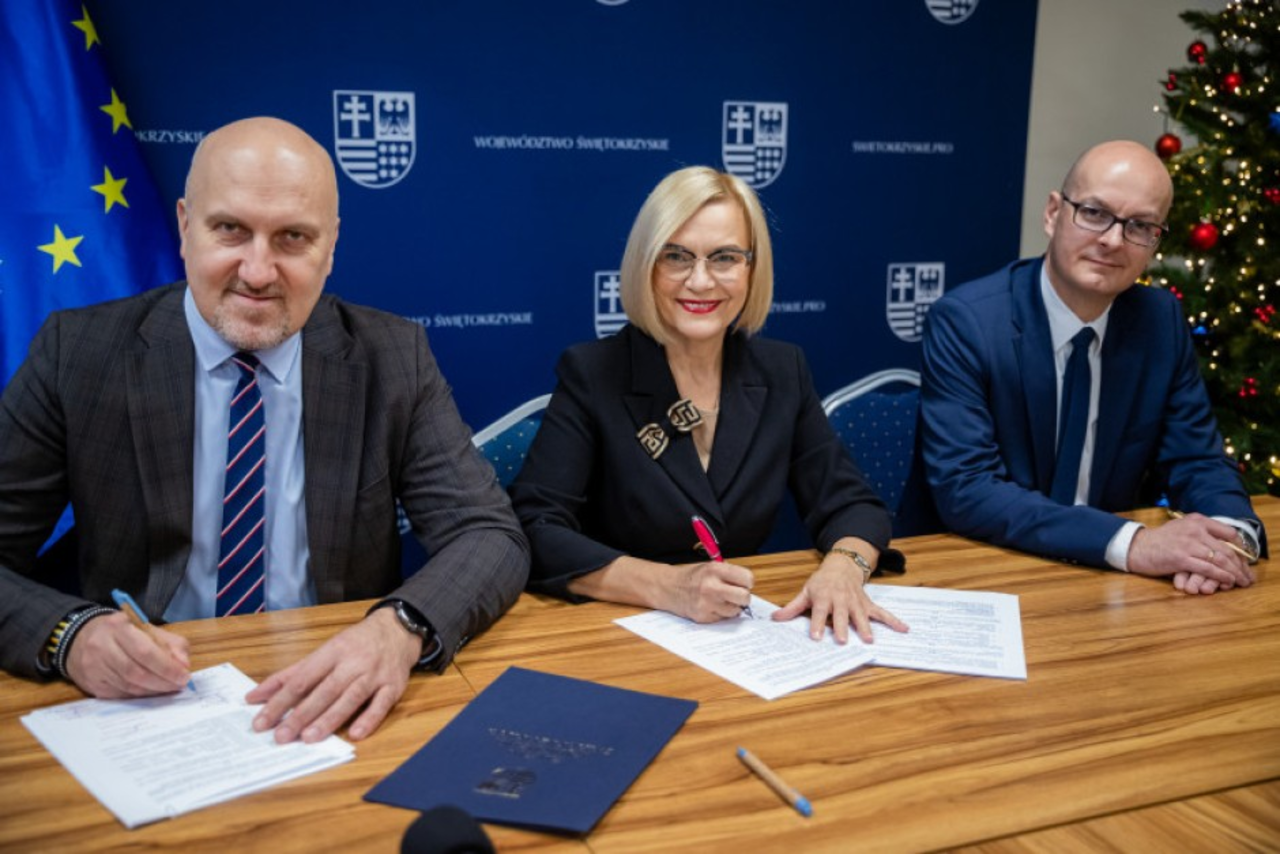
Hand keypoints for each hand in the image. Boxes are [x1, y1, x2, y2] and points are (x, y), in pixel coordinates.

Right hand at [65, 611, 190, 697]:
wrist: (79, 639)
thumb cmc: (121, 633)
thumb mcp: (146, 629)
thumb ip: (170, 643)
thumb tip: (184, 665)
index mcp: (118, 627)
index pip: (145, 652)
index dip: (167, 667)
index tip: (184, 676)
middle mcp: (101, 647)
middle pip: (136, 672)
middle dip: (162, 682)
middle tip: (178, 685)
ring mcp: (93, 667)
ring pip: (128, 686)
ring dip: (152, 691)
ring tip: (168, 688)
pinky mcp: (91, 684)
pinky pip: (119, 694)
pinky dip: (139, 695)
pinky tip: (150, 692)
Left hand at [246, 607, 421, 743]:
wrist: (398, 629)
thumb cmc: (356, 643)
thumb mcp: (324, 651)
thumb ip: (292, 674)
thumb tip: (256, 695)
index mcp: (333, 651)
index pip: (302, 679)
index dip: (280, 701)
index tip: (262, 721)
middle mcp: (353, 662)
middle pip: (325, 690)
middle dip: (301, 714)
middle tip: (281, 736)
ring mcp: (375, 674)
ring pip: (351, 697)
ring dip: (330, 718)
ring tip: (309, 737)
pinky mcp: (394, 686)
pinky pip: (382, 704)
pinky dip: (369, 719)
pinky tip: (356, 734)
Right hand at [661, 561, 753, 622]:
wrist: (668, 588)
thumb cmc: (692, 577)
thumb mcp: (710, 567)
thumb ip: (729, 574)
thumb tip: (748, 586)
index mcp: (715, 570)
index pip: (747, 578)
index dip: (747, 582)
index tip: (743, 583)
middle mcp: (711, 586)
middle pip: (745, 597)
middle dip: (743, 597)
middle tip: (736, 595)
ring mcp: (707, 603)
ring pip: (736, 611)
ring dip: (732, 607)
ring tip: (721, 600)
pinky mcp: (704, 617)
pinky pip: (723, 618)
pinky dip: (721, 614)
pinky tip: (711, 606)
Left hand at [772, 553, 907, 643]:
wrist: (842, 566)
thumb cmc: (822, 582)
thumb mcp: (806, 591)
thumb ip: (792, 607)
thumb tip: (775, 618)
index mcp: (824, 596)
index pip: (819, 612)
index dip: (817, 624)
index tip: (816, 637)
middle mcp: (841, 599)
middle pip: (841, 614)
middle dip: (842, 627)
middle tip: (843, 641)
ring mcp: (856, 601)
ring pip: (861, 615)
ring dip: (865, 627)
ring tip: (869, 640)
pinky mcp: (868, 603)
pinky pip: (882, 612)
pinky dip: (893, 620)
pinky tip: (904, 628)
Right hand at [1128, 513, 1254, 591]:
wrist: (1137, 547)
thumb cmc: (1160, 540)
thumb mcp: (1182, 527)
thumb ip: (1201, 531)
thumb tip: (1223, 543)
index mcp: (1197, 520)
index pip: (1229, 533)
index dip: (1240, 548)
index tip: (1244, 560)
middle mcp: (1195, 530)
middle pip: (1227, 549)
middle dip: (1240, 565)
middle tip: (1247, 576)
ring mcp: (1188, 544)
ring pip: (1220, 560)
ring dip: (1234, 573)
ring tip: (1241, 581)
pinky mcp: (1181, 559)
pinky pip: (1208, 568)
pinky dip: (1221, 576)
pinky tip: (1228, 581)